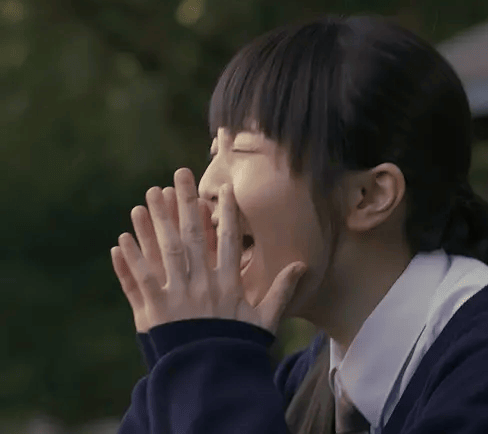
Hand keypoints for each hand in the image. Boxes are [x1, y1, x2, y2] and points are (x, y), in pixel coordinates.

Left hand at [110, 168, 305, 333]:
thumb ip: (281, 290)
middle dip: (184, 203)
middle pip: (190, 236)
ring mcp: (173, 297)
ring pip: (162, 252)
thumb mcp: (265, 320)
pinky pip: (138, 281)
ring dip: (153, 224)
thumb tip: (303, 265)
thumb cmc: (237, 347)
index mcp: (227, 284)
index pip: (226, 240)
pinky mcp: (152, 312)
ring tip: (147, 198)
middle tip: (178, 175)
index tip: (224, 188)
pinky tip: (122, 239)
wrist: (208, 375)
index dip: (225, 213)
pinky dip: (129, 260)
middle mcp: (199, 285)